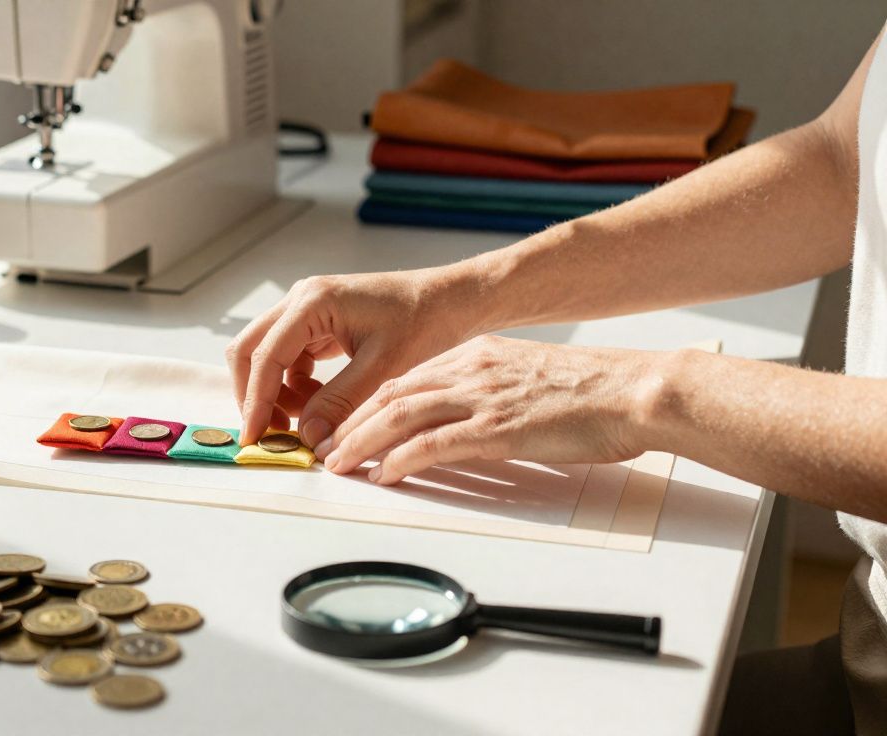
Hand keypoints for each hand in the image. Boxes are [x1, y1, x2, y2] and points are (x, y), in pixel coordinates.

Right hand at [225, 269, 485, 446]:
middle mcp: (301, 299)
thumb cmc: (424, 322)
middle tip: (270, 433)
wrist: (449, 301)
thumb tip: (307, 437)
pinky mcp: (317, 322)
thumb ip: (340, 403)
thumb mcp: (383, 369)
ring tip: (308, 420)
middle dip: (254, 394)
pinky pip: (289, 358)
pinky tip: (320, 403)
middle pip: (250, 350)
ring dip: (276, 392)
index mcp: (314, 302)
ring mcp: (306, 309)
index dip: (255, 400)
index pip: (266, 355)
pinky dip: (295, 385)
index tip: (254, 436)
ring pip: (266, 356)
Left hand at [319, 335, 660, 483]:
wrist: (634, 390)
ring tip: (338, 464)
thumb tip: (469, 422)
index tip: (347, 425)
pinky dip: (402, 459)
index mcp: (479, 356)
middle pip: (392, 394)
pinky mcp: (498, 427)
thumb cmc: (594, 392)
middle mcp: (472, 370)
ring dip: (362, 441)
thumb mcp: (529, 381)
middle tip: (325, 447)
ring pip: (401, 415)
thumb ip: (492, 395)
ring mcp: (483, 397)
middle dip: (352, 422)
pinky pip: (435, 443)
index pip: (408, 379)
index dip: (369, 404)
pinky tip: (384, 474)